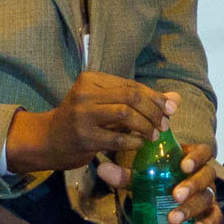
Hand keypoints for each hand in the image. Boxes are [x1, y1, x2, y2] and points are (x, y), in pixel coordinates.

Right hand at [9, 74, 169, 175]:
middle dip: (154, 110)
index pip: (131, 84)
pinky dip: (134, 141)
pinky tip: (140, 144)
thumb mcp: (107, 104)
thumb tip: (175, 98)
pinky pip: (118, 138)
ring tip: (154, 135)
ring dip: (146, 125)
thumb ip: (140, 100)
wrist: (47, 140)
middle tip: (165, 124)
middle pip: (131, 96)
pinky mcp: (84, 137)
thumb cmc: (81, 121)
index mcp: (91, 79)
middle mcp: (85, 92)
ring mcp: (82, 115)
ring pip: (126, 114)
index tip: (172, 108)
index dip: (155, 96)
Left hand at [98, 131, 223, 223]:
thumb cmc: (158, 180)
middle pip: (206, 176)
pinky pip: (215, 216)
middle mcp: (204, 174)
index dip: (196, 158)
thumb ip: (125, 174)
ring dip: (192, 208)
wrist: (171, 196)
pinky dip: (208, 223)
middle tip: (175, 196)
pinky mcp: (210, 211)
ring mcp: (209, 193)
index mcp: (191, 158)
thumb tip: (102, 169)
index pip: (203, 152)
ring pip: (208, 198)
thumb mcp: (143, 176)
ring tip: (173, 219)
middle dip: (192, 186)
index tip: (183, 166)